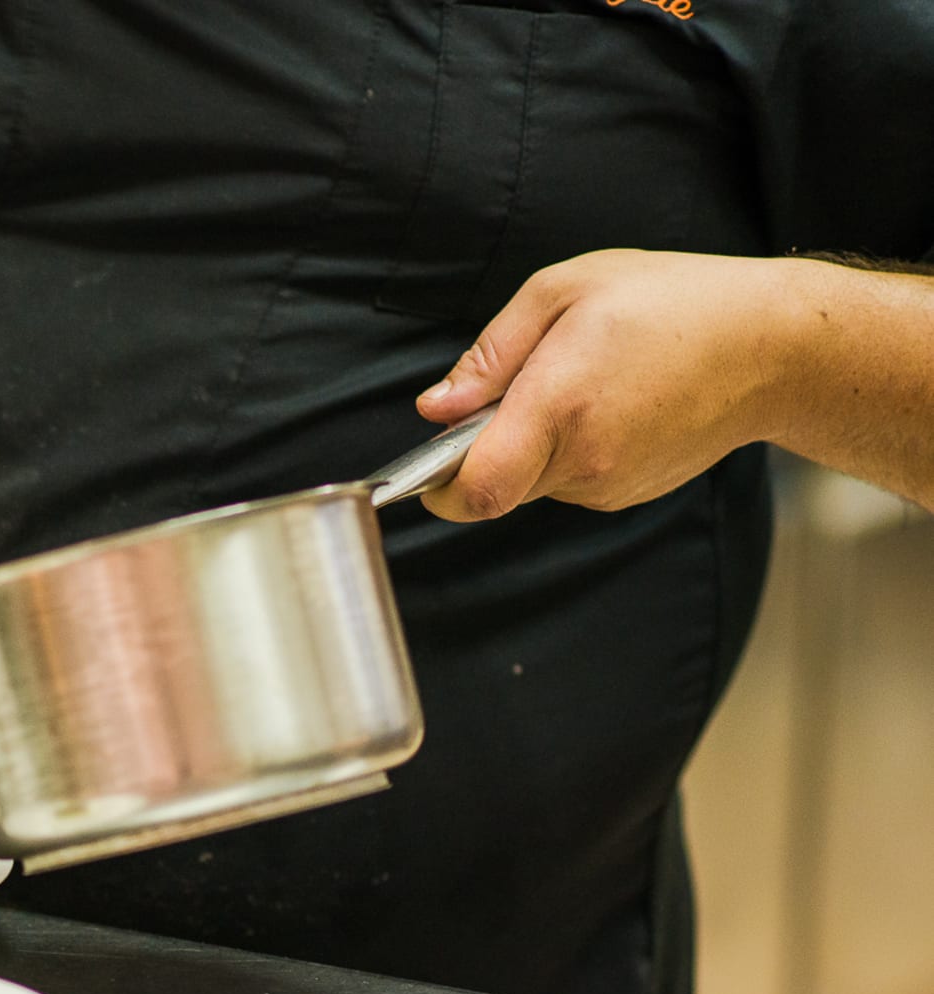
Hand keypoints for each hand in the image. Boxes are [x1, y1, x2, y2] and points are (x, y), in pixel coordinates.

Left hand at [415, 249, 801, 522]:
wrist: (774, 346)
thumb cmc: (670, 301)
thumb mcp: (565, 290)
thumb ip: (489, 354)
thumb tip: (434, 408)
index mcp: (561, 406)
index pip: (475, 490)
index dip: (437, 488)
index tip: (427, 465)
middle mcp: (585, 458)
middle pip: (494, 489)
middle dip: (480, 452)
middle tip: (511, 394)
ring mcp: (611, 485)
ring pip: (531, 485)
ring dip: (526, 448)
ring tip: (573, 386)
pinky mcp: (630, 495)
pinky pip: (569, 483)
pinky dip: (565, 453)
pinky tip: (604, 405)